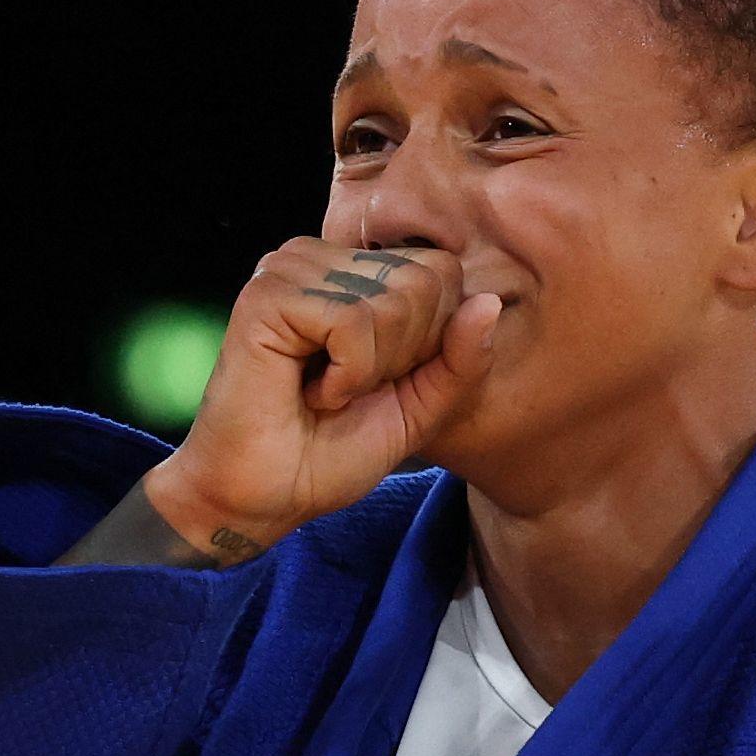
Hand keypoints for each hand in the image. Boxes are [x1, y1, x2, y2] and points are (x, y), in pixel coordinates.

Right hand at [144, 236, 501, 555]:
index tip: (379, 381)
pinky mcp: (267, 293)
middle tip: (348, 388)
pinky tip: (309, 390)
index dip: (430, 344)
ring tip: (326, 390)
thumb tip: (489, 301)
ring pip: (393, 300)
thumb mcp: (419, 407)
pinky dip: (346, 375)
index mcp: (356, 271)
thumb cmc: (332, 451)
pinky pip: (353, 321)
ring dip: (371, 370)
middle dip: (403, 357)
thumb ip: (460, 359)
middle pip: (426, 283)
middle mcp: (323, 258)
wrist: (266, 497)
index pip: (443, 272)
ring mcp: (291, 269)